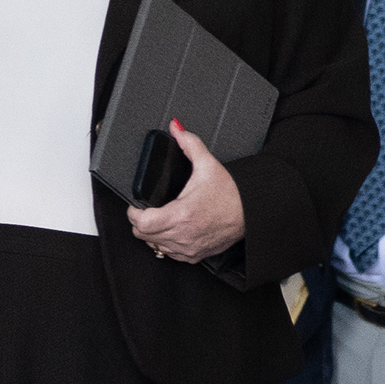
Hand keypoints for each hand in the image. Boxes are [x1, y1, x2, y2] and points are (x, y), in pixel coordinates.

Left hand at [124, 120, 247, 263]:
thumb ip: (189, 143)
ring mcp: (188, 247)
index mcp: (181, 214)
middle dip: (140, 222)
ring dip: (152, 234)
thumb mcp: (208, 164)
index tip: (136, 205)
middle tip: (146, 210)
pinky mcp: (194, 255)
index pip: (141, 223)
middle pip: (143, 235)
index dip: (133, 212)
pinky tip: (173, 230)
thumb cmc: (231, 194)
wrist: (251, 212)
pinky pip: (169, 254)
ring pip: (154, 245)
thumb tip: (176, 128)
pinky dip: (166, 243)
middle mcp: (183, 234)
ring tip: (159, 219)